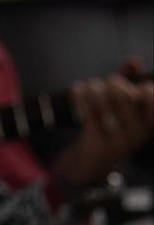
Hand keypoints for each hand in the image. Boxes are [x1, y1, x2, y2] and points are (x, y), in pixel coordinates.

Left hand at [53, 59, 153, 190]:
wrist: (92, 163)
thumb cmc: (114, 125)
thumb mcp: (126, 103)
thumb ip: (132, 79)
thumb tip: (132, 61)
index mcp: (149, 121)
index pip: (153, 101)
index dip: (146, 92)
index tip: (138, 88)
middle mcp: (138, 133)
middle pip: (127, 96)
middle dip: (115, 84)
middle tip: (109, 82)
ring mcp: (118, 141)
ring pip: (106, 103)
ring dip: (95, 89)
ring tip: (91, 86)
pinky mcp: (97, 146)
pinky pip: (89, 114)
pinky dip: (82, 98)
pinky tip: (78, 89)